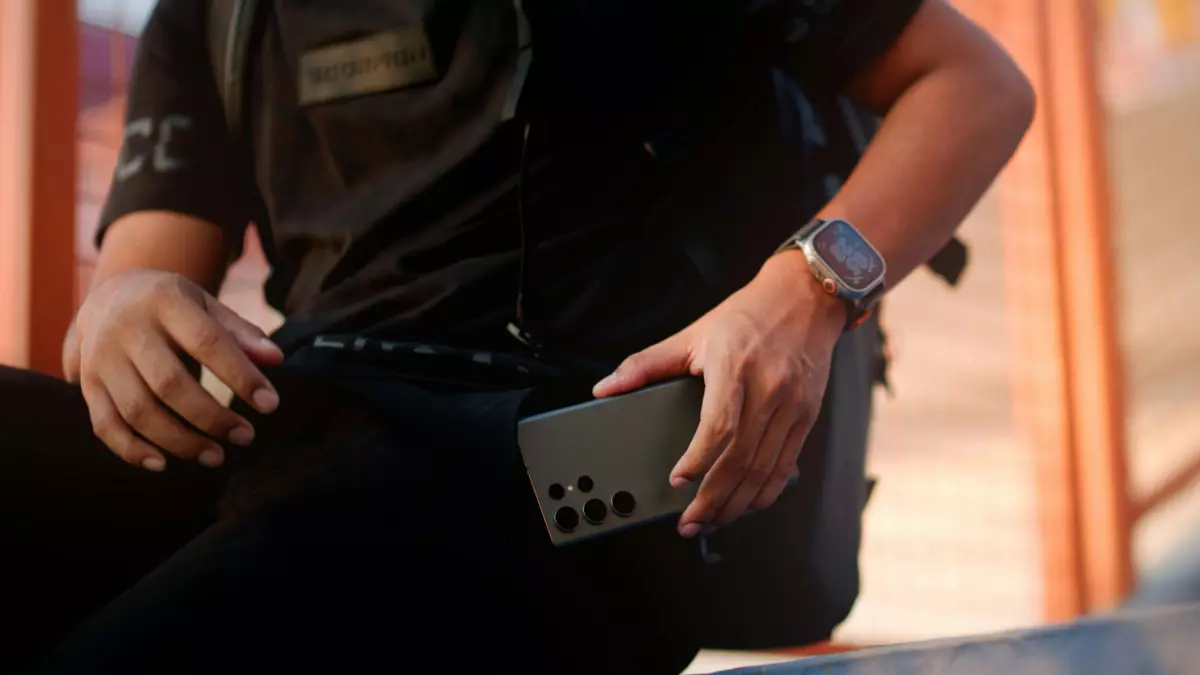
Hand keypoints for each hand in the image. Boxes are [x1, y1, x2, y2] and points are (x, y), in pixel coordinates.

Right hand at [64, 270, 283, 470]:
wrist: (110, 295)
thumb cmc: (173, 306)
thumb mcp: (207, 306)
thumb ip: (241, 333)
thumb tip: (277, 360)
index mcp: (166, 301)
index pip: (208, 342)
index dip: (240, 376)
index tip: (270, 404)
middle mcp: (128, 329)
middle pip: (169, 383)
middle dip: (211, 417)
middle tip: (245, 436)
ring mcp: (102, 358)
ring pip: (138, 410)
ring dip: (178, 441)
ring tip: (216, 456)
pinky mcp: (88, 383)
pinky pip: (105, 424)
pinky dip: (131, 450)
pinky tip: (162, 464)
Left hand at [593, 252, 845, 536]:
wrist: (806, 298)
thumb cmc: (747, 316)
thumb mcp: (692, 334)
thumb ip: (646, 364)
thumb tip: (605, 388)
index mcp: (735, 368)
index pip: (719, 425)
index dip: (699, 460)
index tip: (678, 481)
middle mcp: (768, 389)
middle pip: (741, 458)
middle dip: (714, 499)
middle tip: (690, 522)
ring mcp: (792, 405)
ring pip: (765, 469)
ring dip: (738, 504)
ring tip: (713, 522)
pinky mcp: (807, 416)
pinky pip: (787, 465)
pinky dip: (766, 492)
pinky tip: (746, 505)